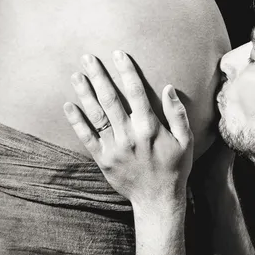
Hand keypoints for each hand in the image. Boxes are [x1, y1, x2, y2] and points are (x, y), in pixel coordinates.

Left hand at [63, 51, 193, 210]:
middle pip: (111, 99)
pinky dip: (77, 121)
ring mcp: (114, 148)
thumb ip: (177, 113)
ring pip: (96, 115)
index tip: (118, 54)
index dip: (126, 71)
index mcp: (149, 128)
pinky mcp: (103, 159)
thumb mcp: (186, 140)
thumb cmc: (175, 168)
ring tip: (76, 75)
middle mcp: (129, 135)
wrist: (158, 200)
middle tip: (88, 57)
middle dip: (99, 76)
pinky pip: (87, 137)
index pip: (135, 92)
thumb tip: (169, 87)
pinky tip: (69, 106)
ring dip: (85, 93)